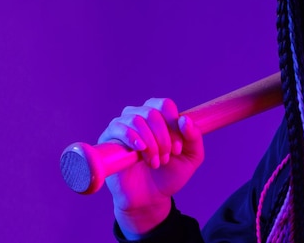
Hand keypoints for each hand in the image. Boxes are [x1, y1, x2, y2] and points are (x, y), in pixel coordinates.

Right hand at [98, 98, 203, 236]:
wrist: (150, 198)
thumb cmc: (170, 174)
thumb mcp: (191, 157)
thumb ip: (194, 137)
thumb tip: (184, 119)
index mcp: (159, 116)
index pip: (165, 105)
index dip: (173, 124)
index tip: (178, 149)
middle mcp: (139, 117)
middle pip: (151, 112)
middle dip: (163, 137)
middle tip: (166, 158)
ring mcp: (122, 126)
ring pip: (135, 119)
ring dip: (150, 142)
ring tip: (155, 162)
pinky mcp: (108, 140)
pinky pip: (117, 127)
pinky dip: (131, 137)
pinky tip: (141, 150)